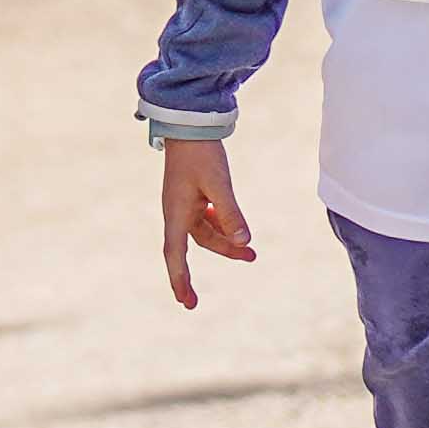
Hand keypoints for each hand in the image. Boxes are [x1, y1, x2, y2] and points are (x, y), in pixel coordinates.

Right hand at [158, 137, 252, 308]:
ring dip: (228, 239)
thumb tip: (243, 243)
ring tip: (253, 248)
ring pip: (207, 231)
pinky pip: (208, 218)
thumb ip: (231, 214)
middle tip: (252, 259)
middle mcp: (177, 212)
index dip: (180, 280)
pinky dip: (223, 224)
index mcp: (176, 213)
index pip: (175, 255)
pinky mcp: (193, 195)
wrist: (190, 125)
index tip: (187, 302)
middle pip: (201, 243)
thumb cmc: (200, 153)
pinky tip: (236, 224)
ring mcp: (184, 204)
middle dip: (225, 253)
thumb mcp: (219, 184)